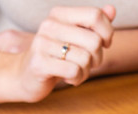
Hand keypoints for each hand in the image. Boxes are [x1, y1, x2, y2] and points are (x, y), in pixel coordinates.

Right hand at [0, 5, 115, 102]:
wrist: (25, 76)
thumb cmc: (56, 56)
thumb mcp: (75, 38)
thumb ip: (93, 24)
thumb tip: (111, 10)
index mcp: (59, 14)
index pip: (95, 15)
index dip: (107, 33)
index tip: (104, 44)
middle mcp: (49, 25)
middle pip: (94, 40)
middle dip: (97, 57)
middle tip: (88, 64)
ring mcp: (42, 44)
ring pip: (85, 58)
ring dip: (86, 71)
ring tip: (76, 72)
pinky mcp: (39, 63)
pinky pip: (73, 71)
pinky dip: (77, 79)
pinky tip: (69, 78)